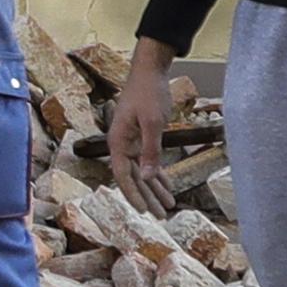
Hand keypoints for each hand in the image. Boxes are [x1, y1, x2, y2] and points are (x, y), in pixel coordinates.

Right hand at [110, 38, 180, 216]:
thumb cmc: (148, 93)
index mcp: (118, 142)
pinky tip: (167, 186)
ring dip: (155, 188)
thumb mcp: (152, 122)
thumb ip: (150, 150)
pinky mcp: (141, 137)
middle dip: (148, 197)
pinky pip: (149, 161)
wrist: (149, 71)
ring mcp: (131, 142)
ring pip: (143, 172)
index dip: (133, 194)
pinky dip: (158, 174)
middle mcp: (122, 145)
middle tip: (162, 215)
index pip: (123, 176)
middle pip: (134, 178)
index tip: (144, 211)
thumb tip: (149, 177)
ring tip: (168, 206)